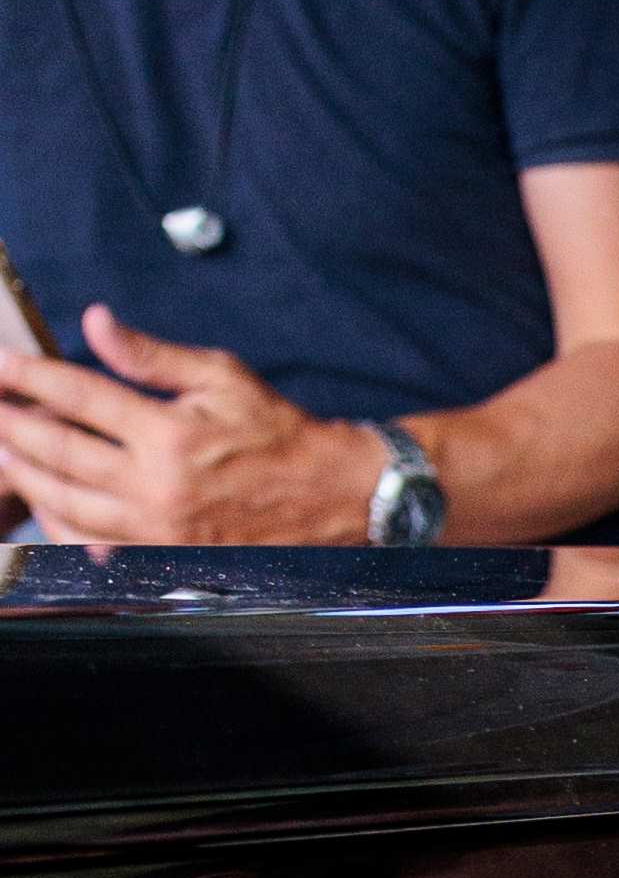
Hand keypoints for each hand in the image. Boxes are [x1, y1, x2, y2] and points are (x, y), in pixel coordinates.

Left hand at [0, 311, 377, 542]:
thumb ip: (151, 356)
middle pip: (58, 452)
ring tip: (3, 451)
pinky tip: (46, 498)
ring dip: (25, 474)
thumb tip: (95, 323)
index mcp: (168, 434)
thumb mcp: (219, 376)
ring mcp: (154, 527)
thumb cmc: (276, 431)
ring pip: (64, 502)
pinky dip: (58, 521)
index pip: (78, 396)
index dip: (30, 377)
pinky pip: (90, 542)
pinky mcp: (160, 554)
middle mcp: (154, 485)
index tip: (1, 364)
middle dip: (11, 426)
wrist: (328, 496)